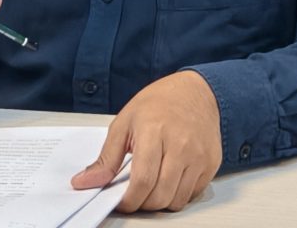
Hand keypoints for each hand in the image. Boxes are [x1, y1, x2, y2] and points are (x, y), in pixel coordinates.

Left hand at [72, 71, 222, 212]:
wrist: (196, 91)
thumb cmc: (159, 103)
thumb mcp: (125, 121)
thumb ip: (106, 157)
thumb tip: (85, 181)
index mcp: (155, 130)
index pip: (142, 180)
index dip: (128, 200)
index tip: (120, 201)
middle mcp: (181, 145)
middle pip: (159, 196)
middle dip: (142, 203)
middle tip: (133, 193)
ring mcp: (199, 155)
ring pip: (176, 200)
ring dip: (159, 201)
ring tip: (151, 185)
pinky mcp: (211, 163)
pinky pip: (192, 194)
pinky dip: (177, 194)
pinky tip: (169, 178)